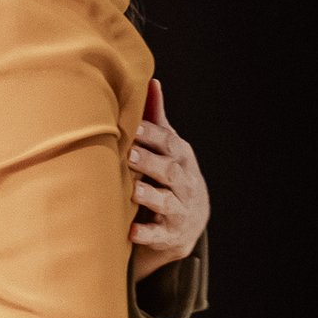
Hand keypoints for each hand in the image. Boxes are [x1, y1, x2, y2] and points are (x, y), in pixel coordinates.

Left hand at [129, 78, 208, 282]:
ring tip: (132, 190)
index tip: (130, 127)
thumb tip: (151, 81)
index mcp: (180, 157)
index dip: (150, 135)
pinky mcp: (170, 235)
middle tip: (128, 154)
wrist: (188, 223)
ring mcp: (179, 210)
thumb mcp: (168, 149)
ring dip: (149, 196)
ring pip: (166, 202)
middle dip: (150, 162)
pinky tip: (131, 232)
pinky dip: (146, 234)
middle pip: (169, 171)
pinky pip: (158, 235)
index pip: (168, 143)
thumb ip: (157, 119)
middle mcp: (184, 182)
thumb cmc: (169, 176)